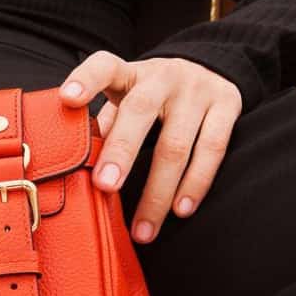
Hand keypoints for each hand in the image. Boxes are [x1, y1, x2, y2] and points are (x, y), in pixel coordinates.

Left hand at [58, 53, 241, 242]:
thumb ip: (108, 125)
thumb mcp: (128, 99)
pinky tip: (180, 210)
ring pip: (176, 143)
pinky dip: (195, 184)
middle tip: (105, 186)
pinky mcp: (228, 104)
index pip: (104, 67)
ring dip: (158, 190)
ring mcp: (197, 90)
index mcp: (130, 73)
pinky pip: (212, 150)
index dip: (86, 79)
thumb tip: (83, 166)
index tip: (68, 98)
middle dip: (121, 151)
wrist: (209, 69)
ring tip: (144, 228)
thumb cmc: (153, 97)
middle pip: (140, 110)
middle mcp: (162, 76)